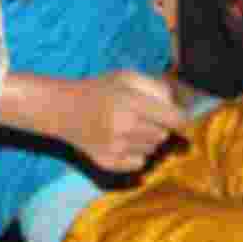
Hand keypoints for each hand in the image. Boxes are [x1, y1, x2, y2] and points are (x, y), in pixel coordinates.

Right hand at [64, 71, 185, 173]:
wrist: (63, 110)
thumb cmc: (100, 90)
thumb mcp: (127, 77)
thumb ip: (157, 88)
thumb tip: (177, 108)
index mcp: (131, 102)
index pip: (174, 119)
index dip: (179, 118)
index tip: (175, 116)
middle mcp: (124, 126)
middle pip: (164, 135)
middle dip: (159, 126)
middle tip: (141, 117)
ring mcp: (116, 148)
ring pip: (153, 150)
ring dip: (147, 140)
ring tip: (128, 127)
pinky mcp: (109, 163)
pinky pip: (140, 164)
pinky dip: (136, 154)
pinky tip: (121, 141)